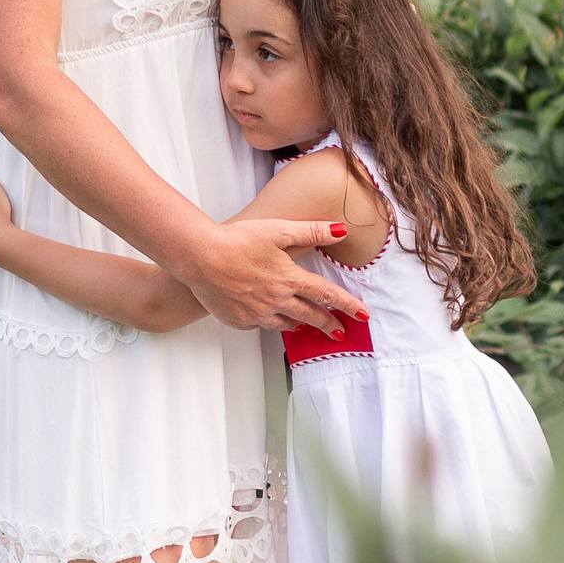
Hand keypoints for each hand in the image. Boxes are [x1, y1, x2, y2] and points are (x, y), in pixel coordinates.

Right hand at [185, 219, 366, 336]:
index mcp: (290, 278)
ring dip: (300, 325)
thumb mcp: (278, 229)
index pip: (327, 295)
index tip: (363, 315)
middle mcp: (277, 300)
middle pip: (311, 316)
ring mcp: (257, 313)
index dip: (348, 305)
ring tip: (305, 327)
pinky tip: (267, 317)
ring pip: (286, 324)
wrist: (200, 257)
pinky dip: (268, 321)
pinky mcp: (239, 320)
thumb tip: (341, 230)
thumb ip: (312, 231)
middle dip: (328, 325)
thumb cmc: (237, 239)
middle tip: (340, 333)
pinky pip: (260, 325)